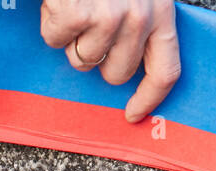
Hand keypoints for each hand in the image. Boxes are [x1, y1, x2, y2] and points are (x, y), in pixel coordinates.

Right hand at [40, 0, 180, 122]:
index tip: (133, 114)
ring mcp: (109, 15)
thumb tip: (126, 66)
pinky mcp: (79, 13)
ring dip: (69, 35)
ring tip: (72, 2)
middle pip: (117, 74)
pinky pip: (56, 40)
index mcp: (161, 9)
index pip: (165, 71)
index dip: (149, 98)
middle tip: (86, 23)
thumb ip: (141, 21)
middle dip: (97, 55)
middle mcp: (140, 16)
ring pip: (83, 60)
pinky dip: (50, 19)